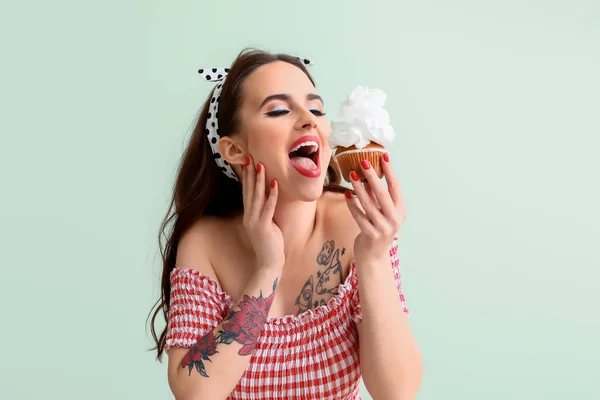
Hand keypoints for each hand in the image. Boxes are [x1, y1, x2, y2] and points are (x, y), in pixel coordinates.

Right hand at [241, 156, 284, 270]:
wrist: (268, 265)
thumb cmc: (270, 246)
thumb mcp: (266, 226)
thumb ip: (265, 214)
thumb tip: (269, 200)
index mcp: (249, 216)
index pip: (246, 193)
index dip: (247, 178)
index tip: (247, 163)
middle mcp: (249, 217)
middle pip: (249, 191)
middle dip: (250, 174)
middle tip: (250, 157)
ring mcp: (255, 222)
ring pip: (257, 197)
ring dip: (259, 180)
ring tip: (261, 165)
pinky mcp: (264, 227)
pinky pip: (268, 208)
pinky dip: (272, 196)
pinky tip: (275, 184)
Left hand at [344, 153, 406, 266]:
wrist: (374, 256)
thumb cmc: (378, 229)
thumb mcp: (382, 212)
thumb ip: (377, 195)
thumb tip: (369, 173)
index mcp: (400, 211)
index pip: (395, 187)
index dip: (389, 171)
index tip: (383, 155)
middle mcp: (394, 219)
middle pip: (382, 193)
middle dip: (372, 176)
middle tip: (363, 161)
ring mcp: (383, 228)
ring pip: (368, 204)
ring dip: (359, 188)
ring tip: (351, 174)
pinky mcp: (370, 234)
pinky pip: (358, 216)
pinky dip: (352, 204)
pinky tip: (347, 194)